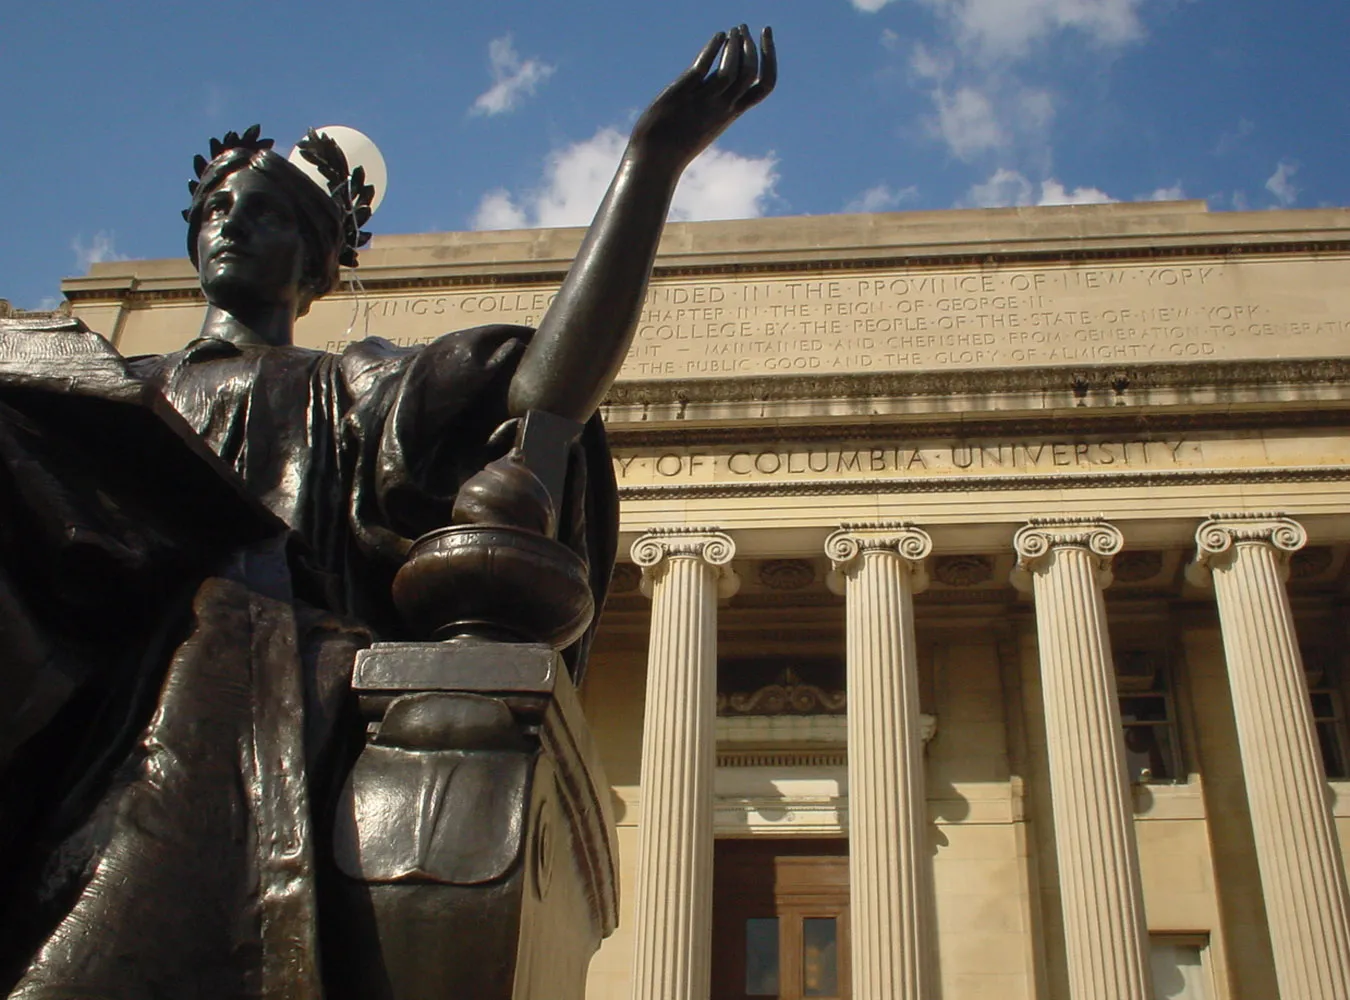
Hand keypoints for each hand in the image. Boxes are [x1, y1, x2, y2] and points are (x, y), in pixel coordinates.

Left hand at [628, 25, 776, 173]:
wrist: (654, 160)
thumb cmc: (675, 144)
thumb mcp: (701, 123)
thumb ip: (711, 104)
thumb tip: (709, 84)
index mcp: (730, 114)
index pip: (764, 86)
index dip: (770, 59)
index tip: (766, 38)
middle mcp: (722, 107)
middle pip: (751, 73)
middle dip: (753, 45)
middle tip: (744, 27)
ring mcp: (703, 101)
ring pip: (731, 69)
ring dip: (735, 44)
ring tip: (733, 29)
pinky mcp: (683, 93)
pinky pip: (704, 66)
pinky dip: (714, 48)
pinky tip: (718, 35)